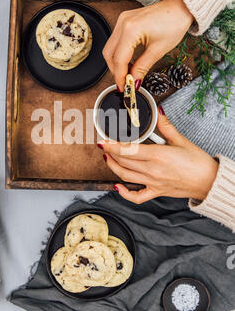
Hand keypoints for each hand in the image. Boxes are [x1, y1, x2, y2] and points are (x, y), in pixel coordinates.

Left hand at [98, 108, 217, 203]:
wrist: (209, 181)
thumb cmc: (197, 162)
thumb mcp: (181, 140)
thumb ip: (165, 126)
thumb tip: (157, 113)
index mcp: (157, 156)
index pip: (128, 150)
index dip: (112, 146)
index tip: (102, 141)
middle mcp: (152, 170)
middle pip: (123, 162)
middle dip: (110, 153)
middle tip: (105, 145)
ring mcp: (152, 183)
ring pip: (125, 176)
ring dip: (113, 167)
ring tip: (108, 158)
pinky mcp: (156, 192)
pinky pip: (136, 197)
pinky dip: (124, 194)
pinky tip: (117, 187)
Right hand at [103, 0, 193, 91]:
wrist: (180, 7)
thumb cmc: (174, 23)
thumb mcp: (158, 50)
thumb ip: (142, 68)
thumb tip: (134, 81)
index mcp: (131, 29)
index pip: (119, 59)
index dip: (120, 76)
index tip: (124, 88)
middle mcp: (123, 23)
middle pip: (109, 54)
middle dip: (115, 71)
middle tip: (125, 83)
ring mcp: (122, 21)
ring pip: (110, 48)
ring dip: (116, 63)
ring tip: (128, 74)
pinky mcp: (124, 21)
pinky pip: (115, 41)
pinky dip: (119, 54)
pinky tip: (129, 62)